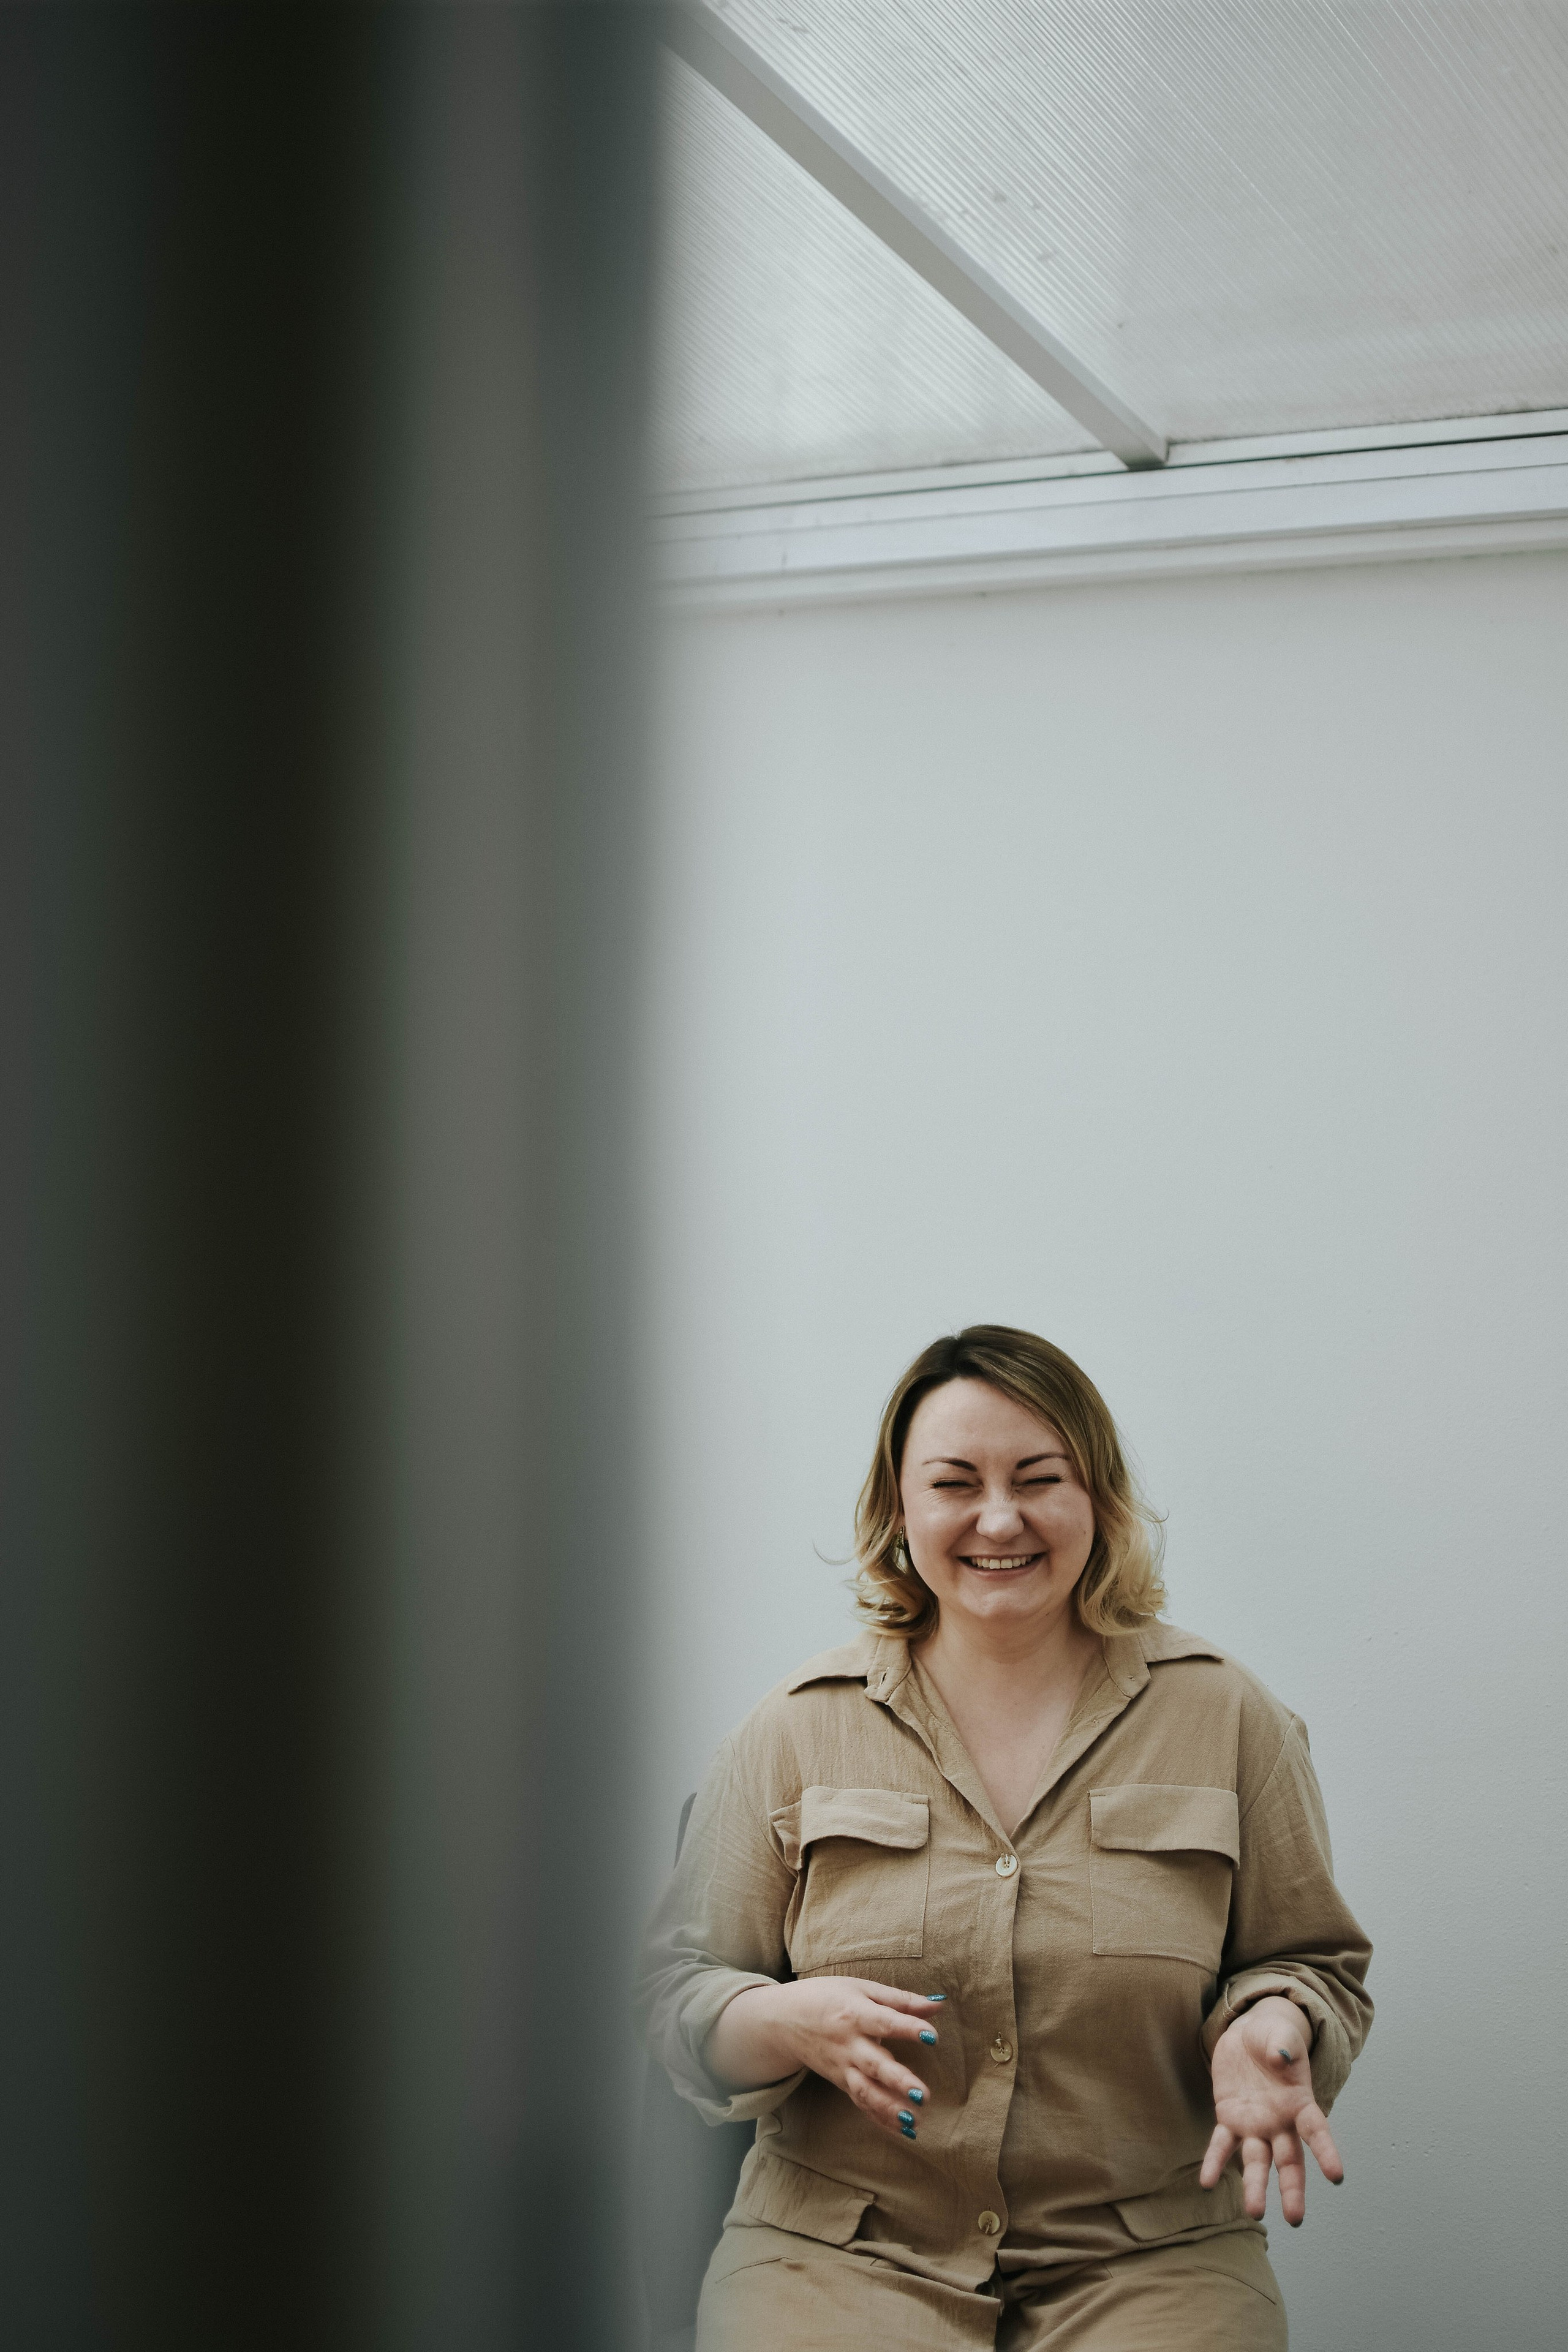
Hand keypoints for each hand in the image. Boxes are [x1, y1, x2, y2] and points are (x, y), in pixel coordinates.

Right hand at [706, 1977, 943, 2140]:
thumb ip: (901, 2000)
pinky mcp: (841, 2083)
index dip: (908, 2028)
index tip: (932, 2037)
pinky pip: (861, 2103)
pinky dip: (880, 2119)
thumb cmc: (827, 1997)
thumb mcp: (862, 1988)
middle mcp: (848, 2044)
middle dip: (897, 2080)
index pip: (884, 2021)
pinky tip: (903, 2130)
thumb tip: (938, 2004)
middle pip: (873, 2064)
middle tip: (921, 2094)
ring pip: (865, 2091)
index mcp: (855, 2013)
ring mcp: (843, 2067)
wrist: (783, 2020)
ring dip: (888, 2108)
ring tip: (912, 2120)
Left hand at [1202, 1995, 1343, 2225]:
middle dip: (1292, 2188)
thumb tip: (1281, 2057)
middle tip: (1295, 2218)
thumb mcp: (1281, 2034)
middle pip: (1289, 2160)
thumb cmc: (1274, 2037)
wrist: (1249, 2035)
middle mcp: (1280, 2123)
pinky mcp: (1229, 2119)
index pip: (1317, 2131)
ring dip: (1255, 2186)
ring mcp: (1255, 2125)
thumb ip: (1283, 2045)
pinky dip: (1214, 2162)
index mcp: (1300, 2103)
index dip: (1326, 2152)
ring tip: (1254, 2212)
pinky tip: (1206, 2183)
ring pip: (1256, 2161)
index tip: (1336, 2176)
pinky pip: (1221, 2144)